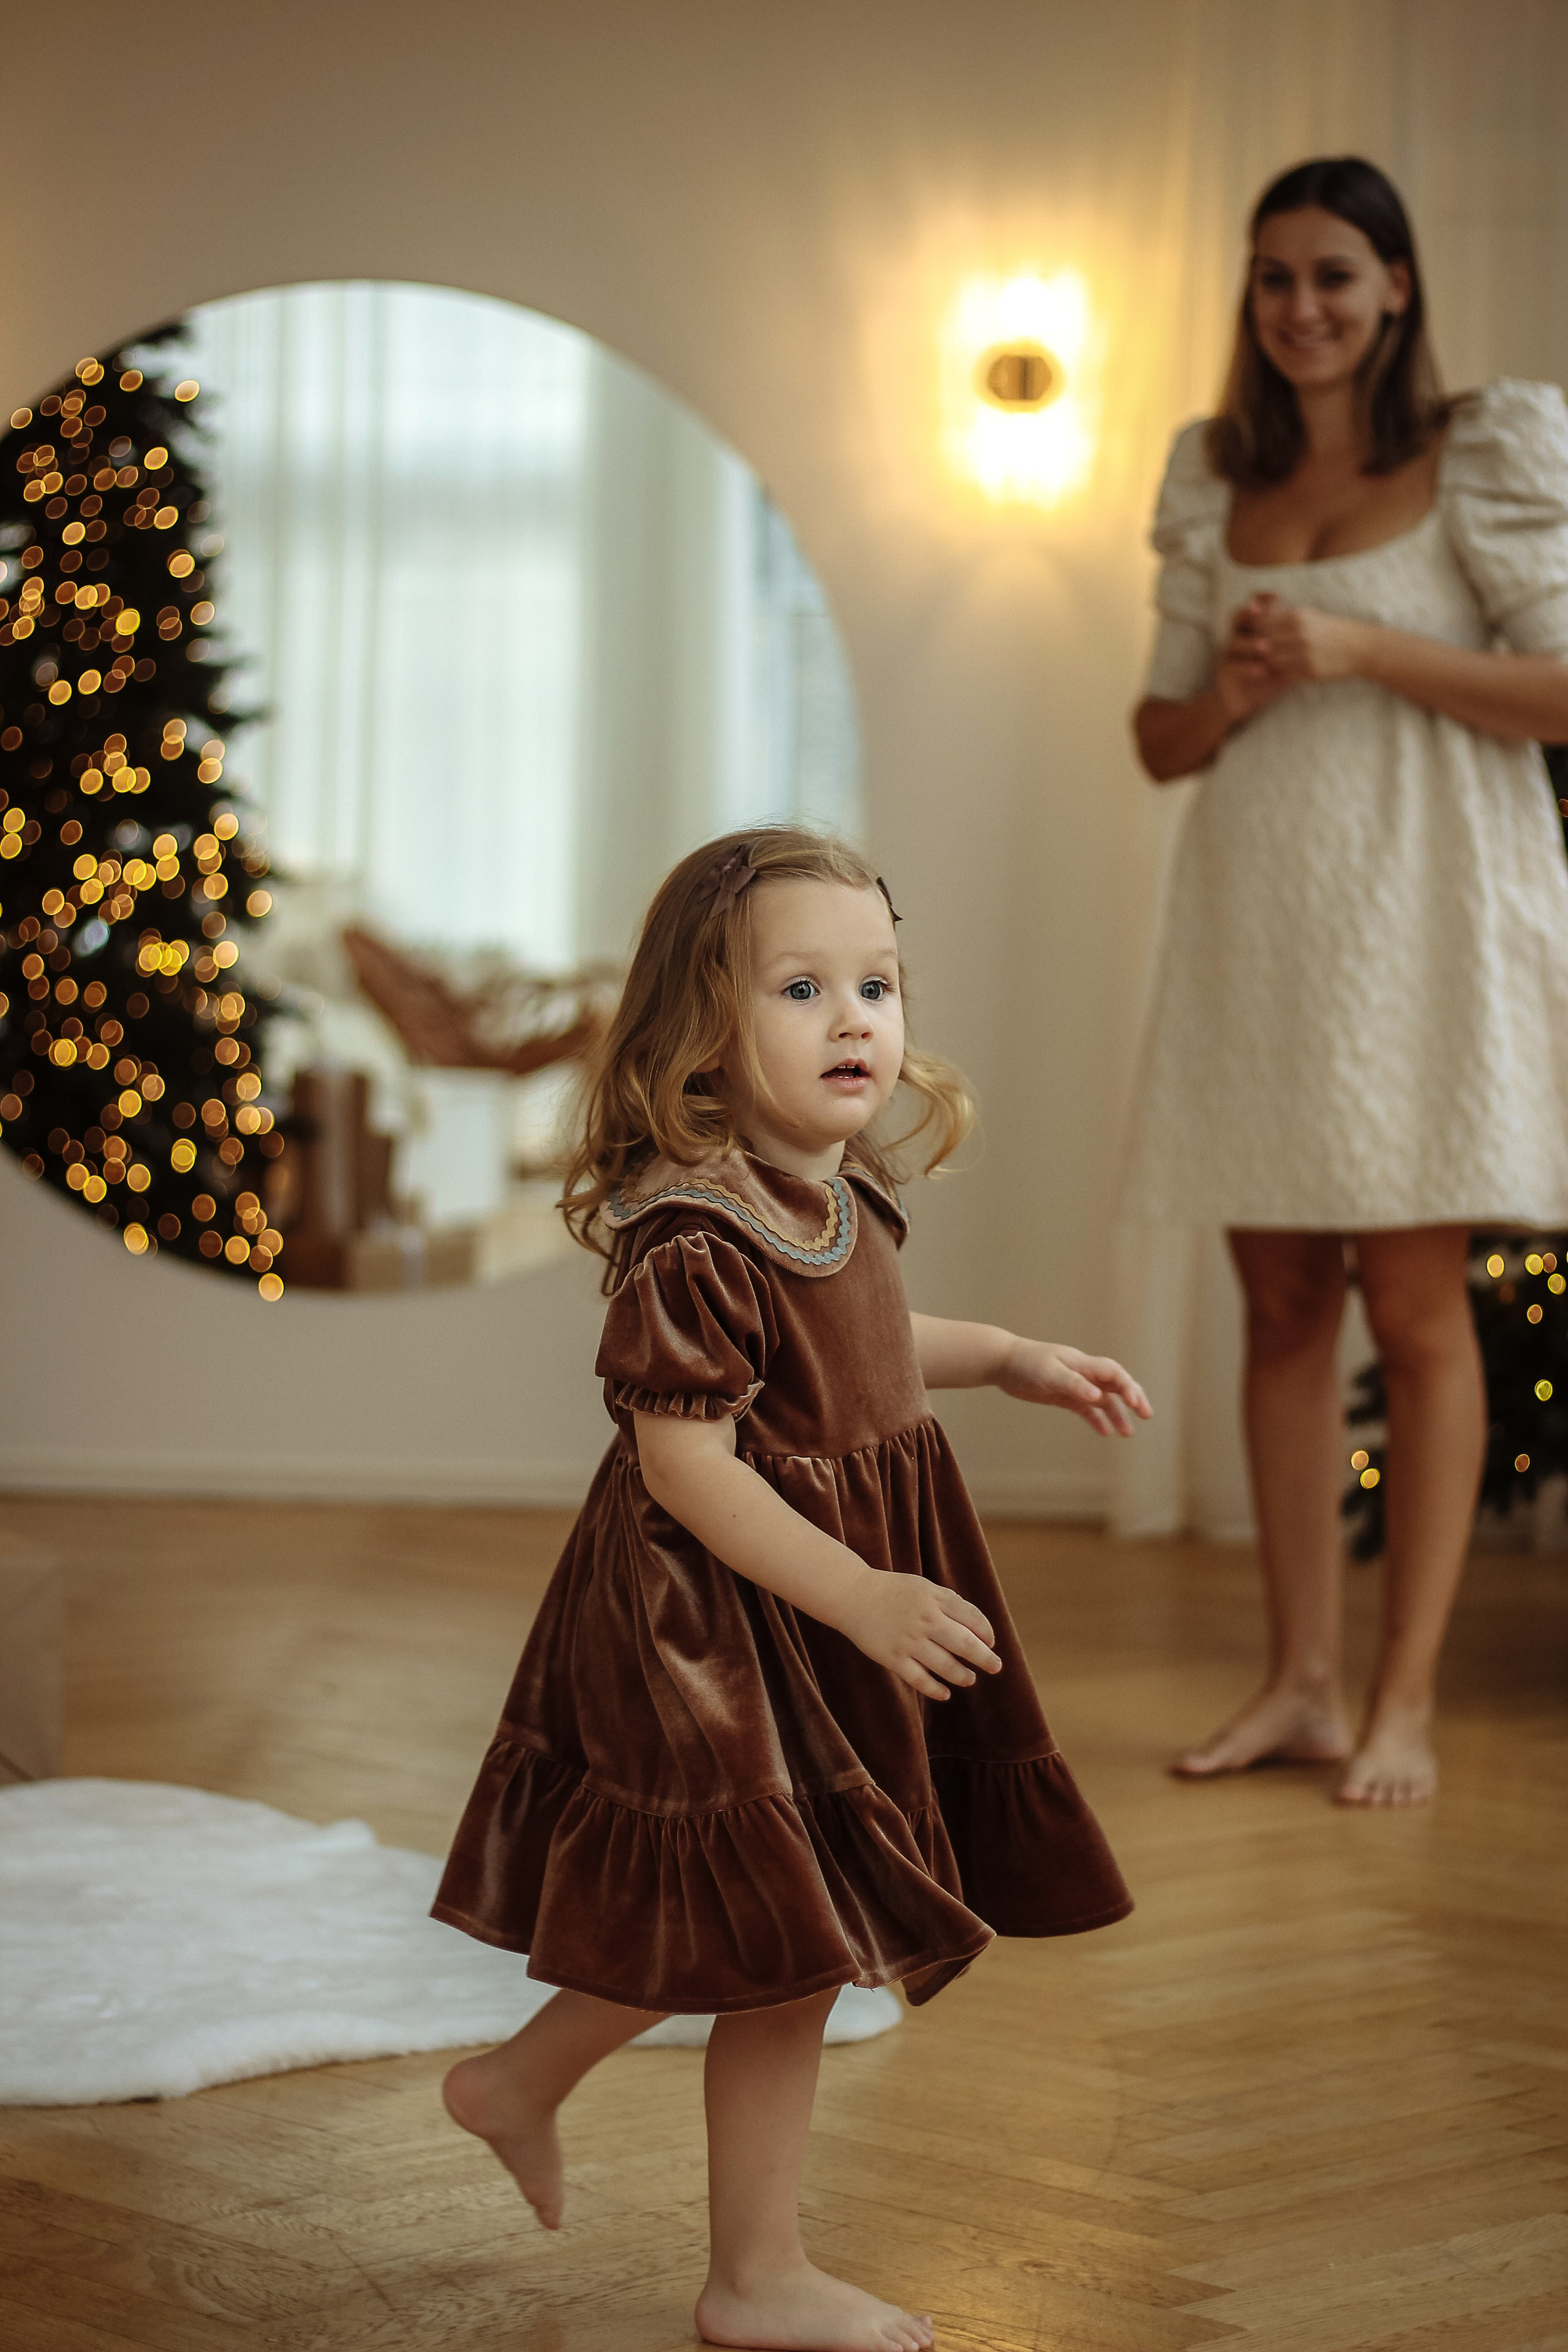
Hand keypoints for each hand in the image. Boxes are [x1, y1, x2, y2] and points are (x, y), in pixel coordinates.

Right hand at [836, 1569, 1002, 1701]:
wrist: (853, 1596)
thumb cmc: (893, 1592)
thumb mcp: (923, 1587)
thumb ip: (949, 1601)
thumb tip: (977, 1627)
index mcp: (934, 1599)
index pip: (971, 1617)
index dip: (986, 1632)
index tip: (990, 1643)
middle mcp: (925, 1620)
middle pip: (964, 1643)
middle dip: (984, 1658)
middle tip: (996, 1667)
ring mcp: (908, 1641)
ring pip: (945, 1665)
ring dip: (962, 1675)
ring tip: (970, 1680)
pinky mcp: (892, 1658)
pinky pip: (919, 1679)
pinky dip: (935, 1689)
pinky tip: (945, 1694)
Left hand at [997, 1339, 1151, 1436]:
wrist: (1003, 1362)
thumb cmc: (1026, 1363)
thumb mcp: (1049, 1373)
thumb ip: (1073, 1384)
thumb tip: (1097, 1396)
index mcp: (1082, 1363)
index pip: (1113, 1373)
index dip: (1127, 1386)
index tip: (1136, 1404)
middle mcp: (1083, 1373)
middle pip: (1115, 1384)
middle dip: (1133, 1398)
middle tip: (1147, 1414)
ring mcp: (1074, 1385)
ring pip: (1103, 1400)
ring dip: (1117, 1414)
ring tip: (1127, 1433)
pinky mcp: (1064, 1396)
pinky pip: (1086, 1409)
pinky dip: (1096, 1419)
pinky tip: (1105, 1432)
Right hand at [1215, 593, 1293, 724]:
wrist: (1243, 700)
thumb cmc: (1266, 678)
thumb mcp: (1283, 659)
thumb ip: (1293, 645)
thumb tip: (1319, 632)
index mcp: (1252, 631)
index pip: (1255, 609)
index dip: (1262, 600)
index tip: (1277, 595)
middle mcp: (1238, 638)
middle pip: (1238, 618)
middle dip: (1249, 613)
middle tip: (1260, 611)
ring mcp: (1230, 654)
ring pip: (1234, 641)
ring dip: (1250, 643)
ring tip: (1265, 647)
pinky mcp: (1225, 671)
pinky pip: (1233, 666)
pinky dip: (1247, 668)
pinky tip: (1261, 670)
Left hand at [1248, 592, 1371, 684]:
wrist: (1361, 648)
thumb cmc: (1334, 632)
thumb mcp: (1311, 617)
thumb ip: (1286, 619)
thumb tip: (1261, 621)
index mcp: (1297, 616)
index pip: (1260, 624)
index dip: (1251, 634)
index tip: (1250, 641)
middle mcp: (1298, 632)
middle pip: (1261, 643)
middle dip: (1253, 652)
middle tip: (1251, 658)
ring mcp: (1303, 652)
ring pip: (1269, 661)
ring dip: (1264, 666)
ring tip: (1262, 668)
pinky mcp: (1309, 670)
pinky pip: (1283, 675)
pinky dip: (1276, 677)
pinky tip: (1275, 677)